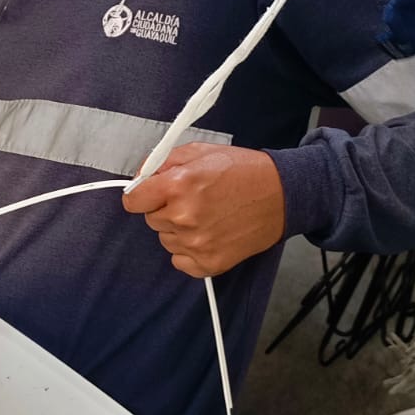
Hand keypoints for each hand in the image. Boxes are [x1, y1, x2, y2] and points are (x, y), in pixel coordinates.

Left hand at [123, 142, 285, 278]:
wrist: (282, 195)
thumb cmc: (243, 171)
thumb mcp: (201, 152)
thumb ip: (162, 163)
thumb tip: (139, 179)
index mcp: (179, 185)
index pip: (133, 201)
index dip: (141, 195)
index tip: (150, 195)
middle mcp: (184, 216)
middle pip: (151, 219)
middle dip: (165, 208)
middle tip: (193, 199)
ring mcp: (196, 243)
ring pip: (165, 239)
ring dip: (178, 229)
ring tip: (206, 215)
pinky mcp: (208, 263)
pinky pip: (179, 260)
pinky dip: (189, 251)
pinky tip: (209, 234)